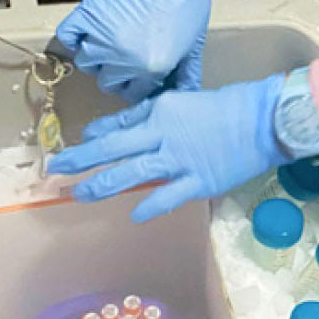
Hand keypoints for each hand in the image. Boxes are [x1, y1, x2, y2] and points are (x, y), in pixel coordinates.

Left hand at [47, 75, 291, 221]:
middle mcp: (164, 138)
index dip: (87, 144)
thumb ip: (138, 117)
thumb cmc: (221, 108)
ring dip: (104, 185)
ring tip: (80, 195)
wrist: (262, 120)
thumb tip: (101, 130)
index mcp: (159, 115)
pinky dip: (150, 206)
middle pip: (115, 151)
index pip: (114, 130)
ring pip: (134, 174)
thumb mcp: (175, 103)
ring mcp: (181, 162)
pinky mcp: (199, 182)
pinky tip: (133, 215)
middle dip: (82, 162)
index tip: (65, 155)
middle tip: (55, 173)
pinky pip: (169, 196)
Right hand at [53, 0, 213, 101]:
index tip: (138, 72)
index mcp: (152, 70)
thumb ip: (186, 75)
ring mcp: (102, 38)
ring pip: (87, 63)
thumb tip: (184, 92)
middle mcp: (124, 59)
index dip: (136, 83)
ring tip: (109, 40)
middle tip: (127, 53)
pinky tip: (88, 31)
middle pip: (107, 82)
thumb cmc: (187, 0)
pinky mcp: (88, 15)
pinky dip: (74, 37)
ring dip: (96, 55)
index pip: (133, 94)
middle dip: (117, 71)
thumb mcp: (193, 44)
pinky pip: (68, 38)